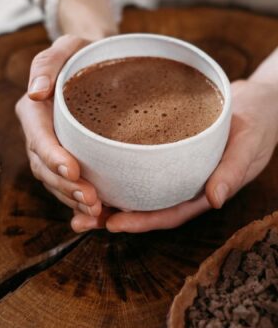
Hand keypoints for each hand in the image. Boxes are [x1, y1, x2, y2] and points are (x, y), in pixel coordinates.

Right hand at [15, 35, 102, 219]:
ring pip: (55, 184)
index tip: (73, 171)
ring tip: (97, 212)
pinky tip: (97, 215)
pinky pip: (67, 187)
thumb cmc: (82, 55)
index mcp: (34, 112)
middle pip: (45, 168)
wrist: (95, 69)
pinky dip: (79, 203)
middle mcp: (38, 136)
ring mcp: (51, 153)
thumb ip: (47, 64)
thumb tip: (36, 92)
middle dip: (66, 188)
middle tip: (92, 201)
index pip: (39, 138)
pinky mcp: (66, 162)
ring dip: (73, 200)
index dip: (52, 157)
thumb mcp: (67, 48)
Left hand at [73, 79, 277, 232]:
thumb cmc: (255, 123)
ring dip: (105, 198)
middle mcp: (180, 186)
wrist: (254, 102)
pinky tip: (90, 170)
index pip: (167, 213)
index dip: (141, 222)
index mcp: (201, 191)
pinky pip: (136, 168)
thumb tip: (216, 199)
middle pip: (144, 208)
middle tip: (79, 221)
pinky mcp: (162, 154)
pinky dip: (114, 172)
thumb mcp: (249, 144)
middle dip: (112, 217)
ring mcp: (170, 171)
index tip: (113, 224)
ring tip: (73, 201)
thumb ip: (233, 170)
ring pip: (135, 191)